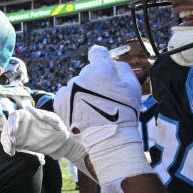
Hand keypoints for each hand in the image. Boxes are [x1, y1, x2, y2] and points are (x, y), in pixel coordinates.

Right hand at [0, 106, 86, 164]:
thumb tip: (28, 107)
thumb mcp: (54, 120)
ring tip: (10, 149)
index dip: (11, 123)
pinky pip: (10, 144)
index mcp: (28, 115)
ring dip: (5, 141)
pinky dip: (7, 148)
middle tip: (11, 143)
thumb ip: (42, 115)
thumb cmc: (59, 128)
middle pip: (7, 126)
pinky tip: (11, 152)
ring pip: (6, 135)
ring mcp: (20, 134)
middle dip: (6, 134)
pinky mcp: (20, 143)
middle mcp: (22, 124)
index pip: (14, 116)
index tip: (13, 132)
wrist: (62, 143)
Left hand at [54, 46, 149, 184]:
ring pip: (77, 84)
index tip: (101, 62)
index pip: (97, 52)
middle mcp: (81, 78)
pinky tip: (82, 111)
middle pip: (88, 71)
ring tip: (93, 108)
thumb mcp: (132, 86)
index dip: (100, 57)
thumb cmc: (124, 113)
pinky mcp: (60, 101)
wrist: (108, 139)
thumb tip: (111, 61)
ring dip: (82, 91)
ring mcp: (69, 90)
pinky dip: (72, 100)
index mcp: (100, 71)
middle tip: (103, 97)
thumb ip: (122, 68)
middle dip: (95, 80)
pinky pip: (66, 94)